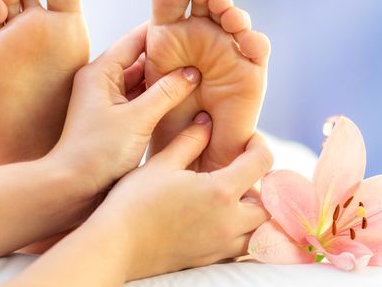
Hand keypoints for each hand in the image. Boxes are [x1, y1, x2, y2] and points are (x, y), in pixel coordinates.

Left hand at [49, 23, 201, 194]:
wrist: (73, 186)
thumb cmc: (97, 152)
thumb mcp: (138, 118)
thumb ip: (167, 93)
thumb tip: (192, 73)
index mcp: (100, 72)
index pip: (134, 40)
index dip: (161, 31)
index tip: (187, 25)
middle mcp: (102, 81)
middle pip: (139, 60)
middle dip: (168, 56)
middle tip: (198, 50)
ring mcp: (107, 100)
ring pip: (142, 81)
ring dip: (164, 79)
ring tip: (194, 72)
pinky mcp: (114, 118)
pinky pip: (140, 100)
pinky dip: (158, 98)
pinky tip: (179, 98)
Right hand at [93, 112, 273, 280]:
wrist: (114, 246)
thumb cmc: (134, 202)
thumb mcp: (162, 163)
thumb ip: (190, 140)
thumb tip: (207, 122)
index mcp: (221, 192)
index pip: (262, 163)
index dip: (259, 145)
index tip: (249, 141)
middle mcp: (229, 222)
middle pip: (267, 203)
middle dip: (261, 185)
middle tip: (240, 172)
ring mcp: (221, 245)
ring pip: (258, 230)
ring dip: (253, 213)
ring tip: (231, 198)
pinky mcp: (209, 259)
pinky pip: (240, 247)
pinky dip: (240, 233)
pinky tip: (217, 220)